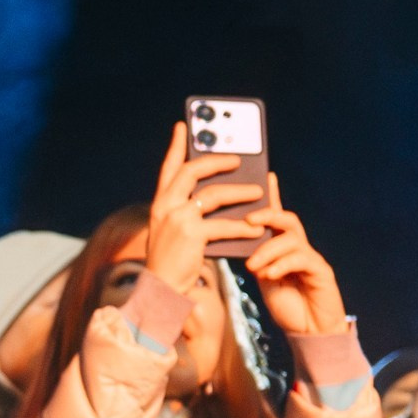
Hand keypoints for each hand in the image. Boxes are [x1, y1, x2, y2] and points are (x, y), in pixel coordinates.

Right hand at [145, 122, 266, 294]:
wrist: (160, 291)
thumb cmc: (172, 262)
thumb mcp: (174, 231)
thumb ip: (189, 210)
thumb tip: (222, 194)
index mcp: (159, 204)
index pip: (167, 168)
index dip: (176, 146)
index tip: (183, 126)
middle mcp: (164, 207)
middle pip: (191, 171)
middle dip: (217, 160)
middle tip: (238, 159)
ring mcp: (176, 219)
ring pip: (213, 194)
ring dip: (239, 192)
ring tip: (257, 192)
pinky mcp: (191, 235)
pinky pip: (223, 224)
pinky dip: (242, 226)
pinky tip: (256, 228)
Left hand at [242, 174, 348, 336]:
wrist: (308, 330)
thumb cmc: (285, 303)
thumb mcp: (262, 278)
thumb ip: (252, 258)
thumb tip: (230, 241)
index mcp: (282, 247)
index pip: (274, 216)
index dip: (269, 196)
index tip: (261, 177)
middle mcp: (298, 247)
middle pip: (286, 219)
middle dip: (267, 215)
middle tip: (248, 219)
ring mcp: (311, 257)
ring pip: (292, 238)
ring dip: (269, 249)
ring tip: (253, 265)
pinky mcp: (321, 271)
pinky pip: (302, 259)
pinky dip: (282, 265)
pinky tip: (268, 274)